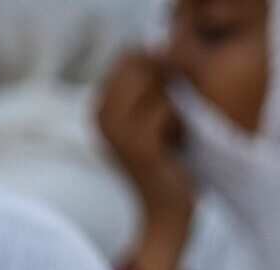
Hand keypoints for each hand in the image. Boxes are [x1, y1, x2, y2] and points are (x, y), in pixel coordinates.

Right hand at [97, 50, 195, 218]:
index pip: (130, 56)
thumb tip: (161, 46)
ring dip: (175, 106)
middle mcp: (99, 115)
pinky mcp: (138, 144)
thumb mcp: (154, 118)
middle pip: (142, 64)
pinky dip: (180, 124)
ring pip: (158, 84)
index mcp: (99, 107)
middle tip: (169, 124)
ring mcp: (116, 130)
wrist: (167, 214)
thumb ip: (151, 83)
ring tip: (170, 137)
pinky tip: (174, 148)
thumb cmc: (168, 163)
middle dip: (167, 85)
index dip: (159, 70)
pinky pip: (169, 108)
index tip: (165, 106)